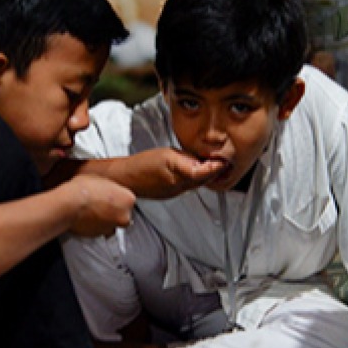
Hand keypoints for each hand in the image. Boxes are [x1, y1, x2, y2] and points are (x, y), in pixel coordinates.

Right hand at [62, 175, 134, 236]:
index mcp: (129, 199)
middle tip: (101, 205)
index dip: (117, 199)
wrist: (69, 203)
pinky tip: (86, 219)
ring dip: (104, 221)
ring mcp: (112, 227)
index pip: (128, 201)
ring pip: (111, 225)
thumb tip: (108, 188)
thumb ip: (111, 187)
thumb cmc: (84, 188)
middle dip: (113, 212)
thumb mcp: (101, 178)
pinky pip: (99, 232)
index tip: (109, 198)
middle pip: (122, 215)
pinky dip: (94, 227)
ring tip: (91, 212)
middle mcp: (125, 216)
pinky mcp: (98, 236)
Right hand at [104, 148, 224, 199]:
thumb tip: (204, 160)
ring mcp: (174, 192)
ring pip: (197, 184)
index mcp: (179, 178)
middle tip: (223, 159)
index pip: (206, 174)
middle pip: (204, 180)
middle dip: (215, 171)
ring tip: (211, 162)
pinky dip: (194, 178)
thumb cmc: (141, 165)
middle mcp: (179, 188)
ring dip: (205, 174)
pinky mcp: (169, 193)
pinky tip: (194, 169)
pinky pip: (187, 185)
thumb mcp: (167, 155)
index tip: (225, 159)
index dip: (217, 166)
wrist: (122, 179)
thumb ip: (187, 159)